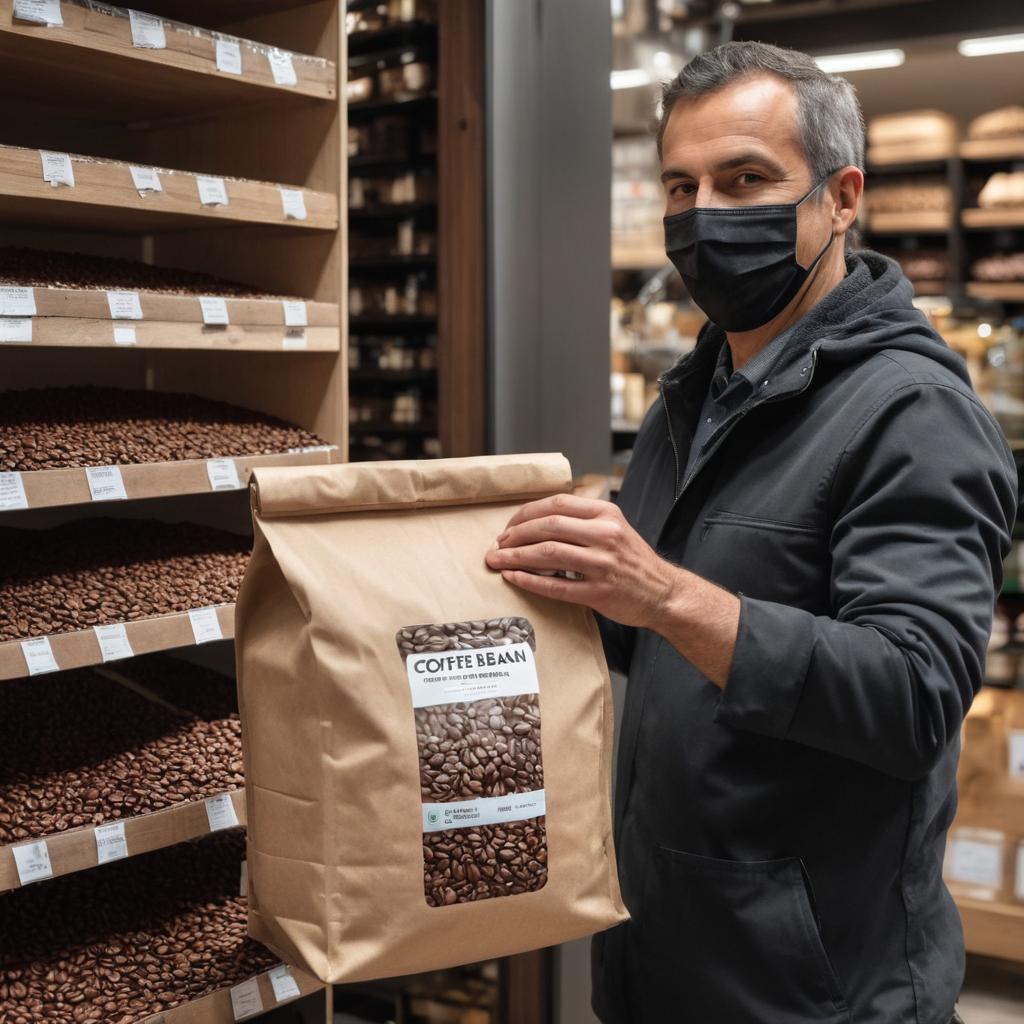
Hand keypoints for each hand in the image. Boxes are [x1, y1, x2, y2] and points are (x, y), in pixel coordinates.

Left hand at [484, 493, 677, 628]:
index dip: (526, 514)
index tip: (509, 526)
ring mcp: (603, 565)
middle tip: (497, 545)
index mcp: (606, 514)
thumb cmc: (633, 561)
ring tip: (497, 561)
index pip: (557, 504)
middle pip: (548, 526)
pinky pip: (556, 586)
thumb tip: (538, 518)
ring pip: (549, 554)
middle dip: (515, 535)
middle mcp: (606, 535)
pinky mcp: (600, 593)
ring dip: (516, 557)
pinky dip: (530, 581)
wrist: (664, 592)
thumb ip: (583, 520)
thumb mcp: (615, 527)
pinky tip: (514, 578)